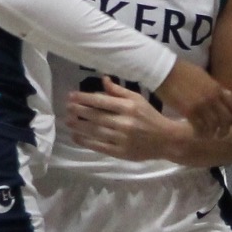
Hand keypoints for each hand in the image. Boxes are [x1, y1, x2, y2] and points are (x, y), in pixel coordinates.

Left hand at [66, 81, 181, 161]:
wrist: (165, 140)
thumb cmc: (149, 116)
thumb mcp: (138, 99)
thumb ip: (119, 91)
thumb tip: (103, 80)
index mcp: (128, 107)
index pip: (101, 101)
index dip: (84, 98)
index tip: (71, 96)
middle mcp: (124, 122)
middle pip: (95, 116)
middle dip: (78, 111)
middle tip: (66, 107)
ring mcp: (121, 139)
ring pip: (94, 131)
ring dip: (79, 126)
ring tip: (68, 121)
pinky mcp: (120, 152)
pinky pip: (98, 146)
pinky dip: (85, 141)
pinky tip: (76, 136)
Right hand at [153, 60, 231, 137]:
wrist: (165, 70)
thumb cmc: (182, 71)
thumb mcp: (203, 76)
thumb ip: (214, 87)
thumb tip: (223, 93)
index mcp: (216, 88)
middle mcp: (212, 98)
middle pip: (225, 119)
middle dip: (225, 129)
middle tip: (221, 134)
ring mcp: (201, 105)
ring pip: (213, 125)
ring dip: (212, 133)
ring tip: (208, 136)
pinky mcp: (189, 111)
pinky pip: (199, 127)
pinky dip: (200, 133)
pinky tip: (197, 134)